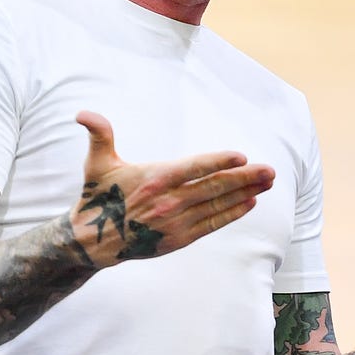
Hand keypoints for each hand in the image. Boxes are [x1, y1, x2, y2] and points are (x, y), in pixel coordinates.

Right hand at [69, 110, 274, 266]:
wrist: (93, 240)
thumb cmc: (99, 195)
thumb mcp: (97, 163)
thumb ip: (99, 135)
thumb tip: (83, 114)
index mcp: (154, 179)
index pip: (192, 168)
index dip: (217, 162)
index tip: (241, 157)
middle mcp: (168, 202)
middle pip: (213, 187)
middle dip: (246, 178)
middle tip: (271, 170)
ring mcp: (175, 222)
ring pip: (217, 205)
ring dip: (246, 193)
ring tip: (268, 182)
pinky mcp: (179, 238)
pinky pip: (211, 224)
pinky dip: (232, 213)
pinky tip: (250, 202)